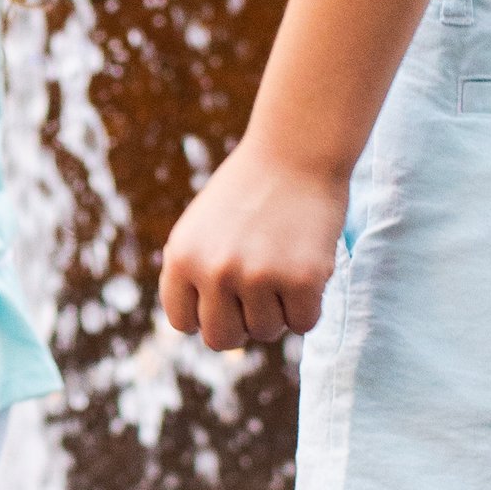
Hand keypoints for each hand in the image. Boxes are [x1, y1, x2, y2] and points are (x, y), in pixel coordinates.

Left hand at [159, 146, 346, 347]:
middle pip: (221, 339)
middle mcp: (214, 271)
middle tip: (259, 294)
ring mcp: (258, 277)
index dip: (208, 311)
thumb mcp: (201, 228)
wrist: (296, 150)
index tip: (226, 292)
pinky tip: (308, 268)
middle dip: (241, 324)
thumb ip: (194, 275)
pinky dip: (309, 304)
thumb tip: (198, 329)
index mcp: (181, 257)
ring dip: (278, 310)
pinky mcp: (302, 279)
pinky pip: (304, 323)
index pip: (184, 322)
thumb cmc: (250, 190)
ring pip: (266, 332)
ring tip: (284, 267)